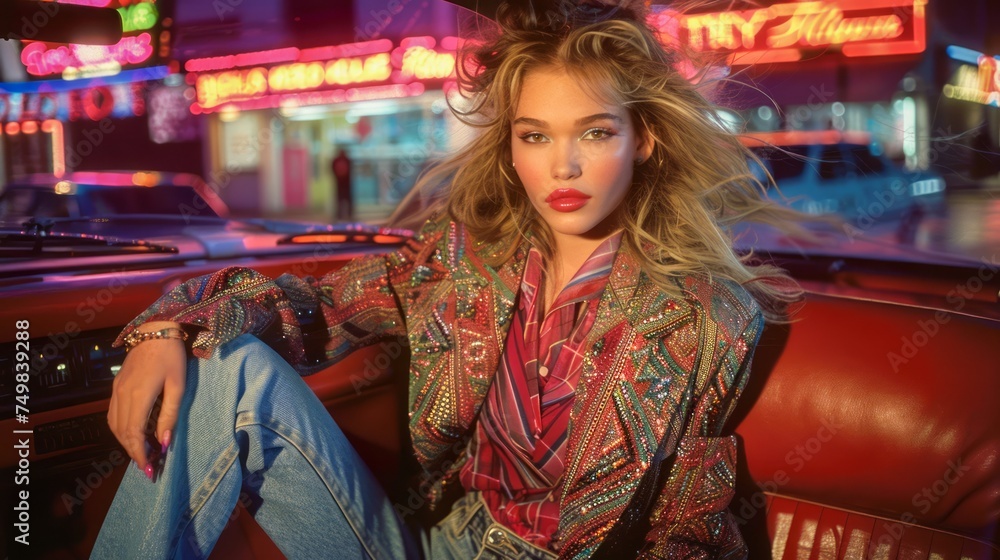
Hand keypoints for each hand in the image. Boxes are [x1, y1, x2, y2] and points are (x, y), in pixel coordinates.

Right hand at [107, 321, 187, 477]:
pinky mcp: (116, 386)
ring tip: (141, 453)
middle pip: (121, 432)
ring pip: (114, 424)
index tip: (149, 468)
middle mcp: (121, 395)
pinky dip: (121, 429)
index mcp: (138, 396)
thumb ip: (170, 414)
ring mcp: (116, 390)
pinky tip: (133, 434)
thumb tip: (165, 442)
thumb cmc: (172, 357)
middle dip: (133, 452)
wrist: (155, 330)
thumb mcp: (177, 386)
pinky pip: (113, 414)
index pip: (134, 433)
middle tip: (148, 467)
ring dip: (125, 442)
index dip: (140, 453)